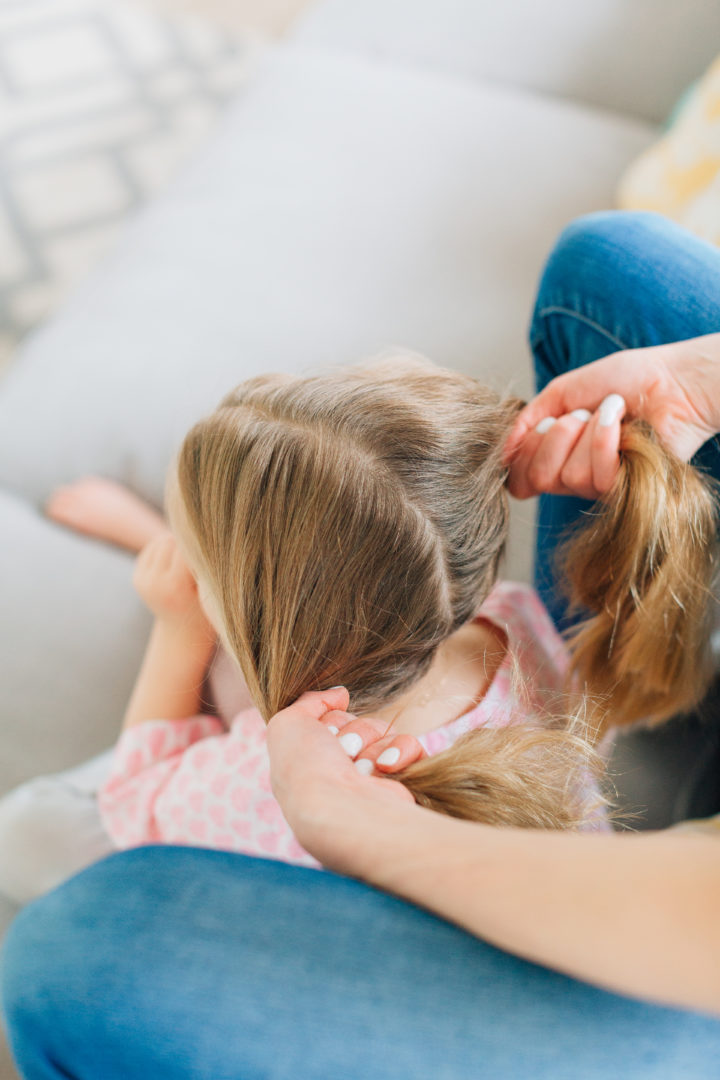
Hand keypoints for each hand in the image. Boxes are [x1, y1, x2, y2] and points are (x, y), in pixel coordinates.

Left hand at [133, 532, 212, 634]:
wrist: (182, 630)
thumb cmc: (206, 608)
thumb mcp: (212, 588)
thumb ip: (206, 564)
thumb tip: (206, 532)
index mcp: (174, 587)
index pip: (185, 548)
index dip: (199, 545)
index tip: (209, 550)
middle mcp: (154, 583)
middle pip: (170, 540)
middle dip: (185, 543)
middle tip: (197, 555)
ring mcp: (142, 580)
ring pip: (160, 541)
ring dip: (175, 544)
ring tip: (187, 560)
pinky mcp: (137, 577)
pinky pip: (152, 548)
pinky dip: (165, 550)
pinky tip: (175, 563)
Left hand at [266, 688, 424, 871]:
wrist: (339, 808)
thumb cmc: (306, 769)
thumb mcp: (288, 723)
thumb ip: (309, 701)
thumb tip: (340, 695)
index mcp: (317, 762)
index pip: (334, 718)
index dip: (330, 721)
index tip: (321, 736)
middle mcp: (344, 772)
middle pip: (360, 723)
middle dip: (353, 733)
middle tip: (343, 752)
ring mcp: (375, 778)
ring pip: (384, 732)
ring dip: (371, 744)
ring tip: (360, 768)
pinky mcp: (403, 782)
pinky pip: (411, 745)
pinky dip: (399, 751)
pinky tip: (385, 766)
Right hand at [504, 335, 719, 498]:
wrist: (671, 380)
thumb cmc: (625, 381)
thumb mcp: (563, 391)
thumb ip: (527, 420)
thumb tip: (503, 454)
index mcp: (558, 455)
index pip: (521, 476)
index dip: (525, 451)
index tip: (545, 422)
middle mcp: (575, 475)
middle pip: (538, 478)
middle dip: (555, 436)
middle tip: (580, 413)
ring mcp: (599, 485)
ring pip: (567, 476)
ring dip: (587, 431)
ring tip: (610, 412)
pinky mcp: (625, 489)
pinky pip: (596, 476)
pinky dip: (605, 437)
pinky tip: (622, 422)